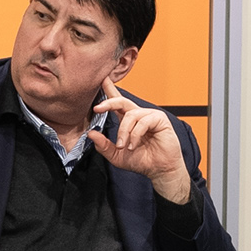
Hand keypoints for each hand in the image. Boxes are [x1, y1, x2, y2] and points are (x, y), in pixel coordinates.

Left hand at [84, 84, 190, 202]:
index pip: (117, 102)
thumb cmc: (141, 161)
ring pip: (130, 115)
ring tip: (122, 146)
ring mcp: (149, 116)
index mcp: (128, 121)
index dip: (109, 90)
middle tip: (97, 108)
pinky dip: (135, 135)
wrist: (159, 170)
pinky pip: (142, 122)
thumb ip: (103, 145)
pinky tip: (134, 146)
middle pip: (121, 101)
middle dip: (108, 102)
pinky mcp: (159, 119)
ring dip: (123, 132)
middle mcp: (139, 115)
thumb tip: (90, 133)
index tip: (101, 80)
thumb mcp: (116, 155)